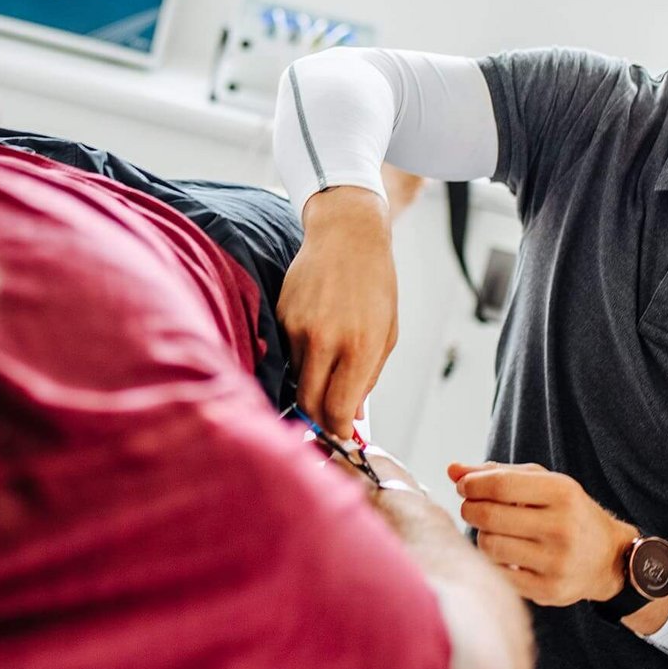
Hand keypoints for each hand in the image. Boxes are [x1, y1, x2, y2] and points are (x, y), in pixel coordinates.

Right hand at [278, 186, 397, 440]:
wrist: (347, 235)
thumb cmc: (374, 283)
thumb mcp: (386, 333)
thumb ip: (369, 376)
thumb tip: (354, 414)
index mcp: (358, 347)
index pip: (338, 409)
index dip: (338, 429)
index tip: (340, 434)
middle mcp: (324, 340)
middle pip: (309, 403)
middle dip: (319, 417)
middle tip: (328, 418)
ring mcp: (297, 328)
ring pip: (297, 378)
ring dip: (311, 383)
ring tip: (327, 364)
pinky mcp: (280, 316)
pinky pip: (287, 353)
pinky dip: (301, 355)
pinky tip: (315, 333)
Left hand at [449, 461, 636, 607]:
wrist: (608, 558)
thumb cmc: (566, 513)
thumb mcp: (542, 484)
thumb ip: (497, 474)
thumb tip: (452, 469)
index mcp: (563, 493)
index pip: (500, 485)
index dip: (471, 485)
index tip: (464, 487)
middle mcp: (562, 528)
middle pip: (489, 517)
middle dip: (470, 509)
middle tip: (472, 508)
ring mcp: (556, 562)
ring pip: (489, 546)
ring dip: (482, 536)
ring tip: (494, 532)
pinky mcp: (548, 591)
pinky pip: (498, 574)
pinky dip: (493, 562)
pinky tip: (505, 554)